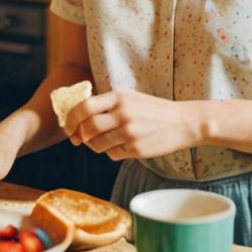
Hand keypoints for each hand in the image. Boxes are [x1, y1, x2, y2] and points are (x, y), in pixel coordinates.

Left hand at [66, 90, 201, 160]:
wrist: (182, 122)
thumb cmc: (153, 109)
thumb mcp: (130, 98)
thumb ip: (107, 104)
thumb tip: (79, 118)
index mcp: (119, 96)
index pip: (84, 107)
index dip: (71, 119)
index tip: (69, 127)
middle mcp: (123, 113)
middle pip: (88, 128)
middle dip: (81, 135)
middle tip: (82, 138)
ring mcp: (129, 132)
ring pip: (97, 144)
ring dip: (94, 146)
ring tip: (105, 141)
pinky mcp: (135, 148)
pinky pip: (111, 154)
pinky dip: (111, 152)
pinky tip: (123, 145)